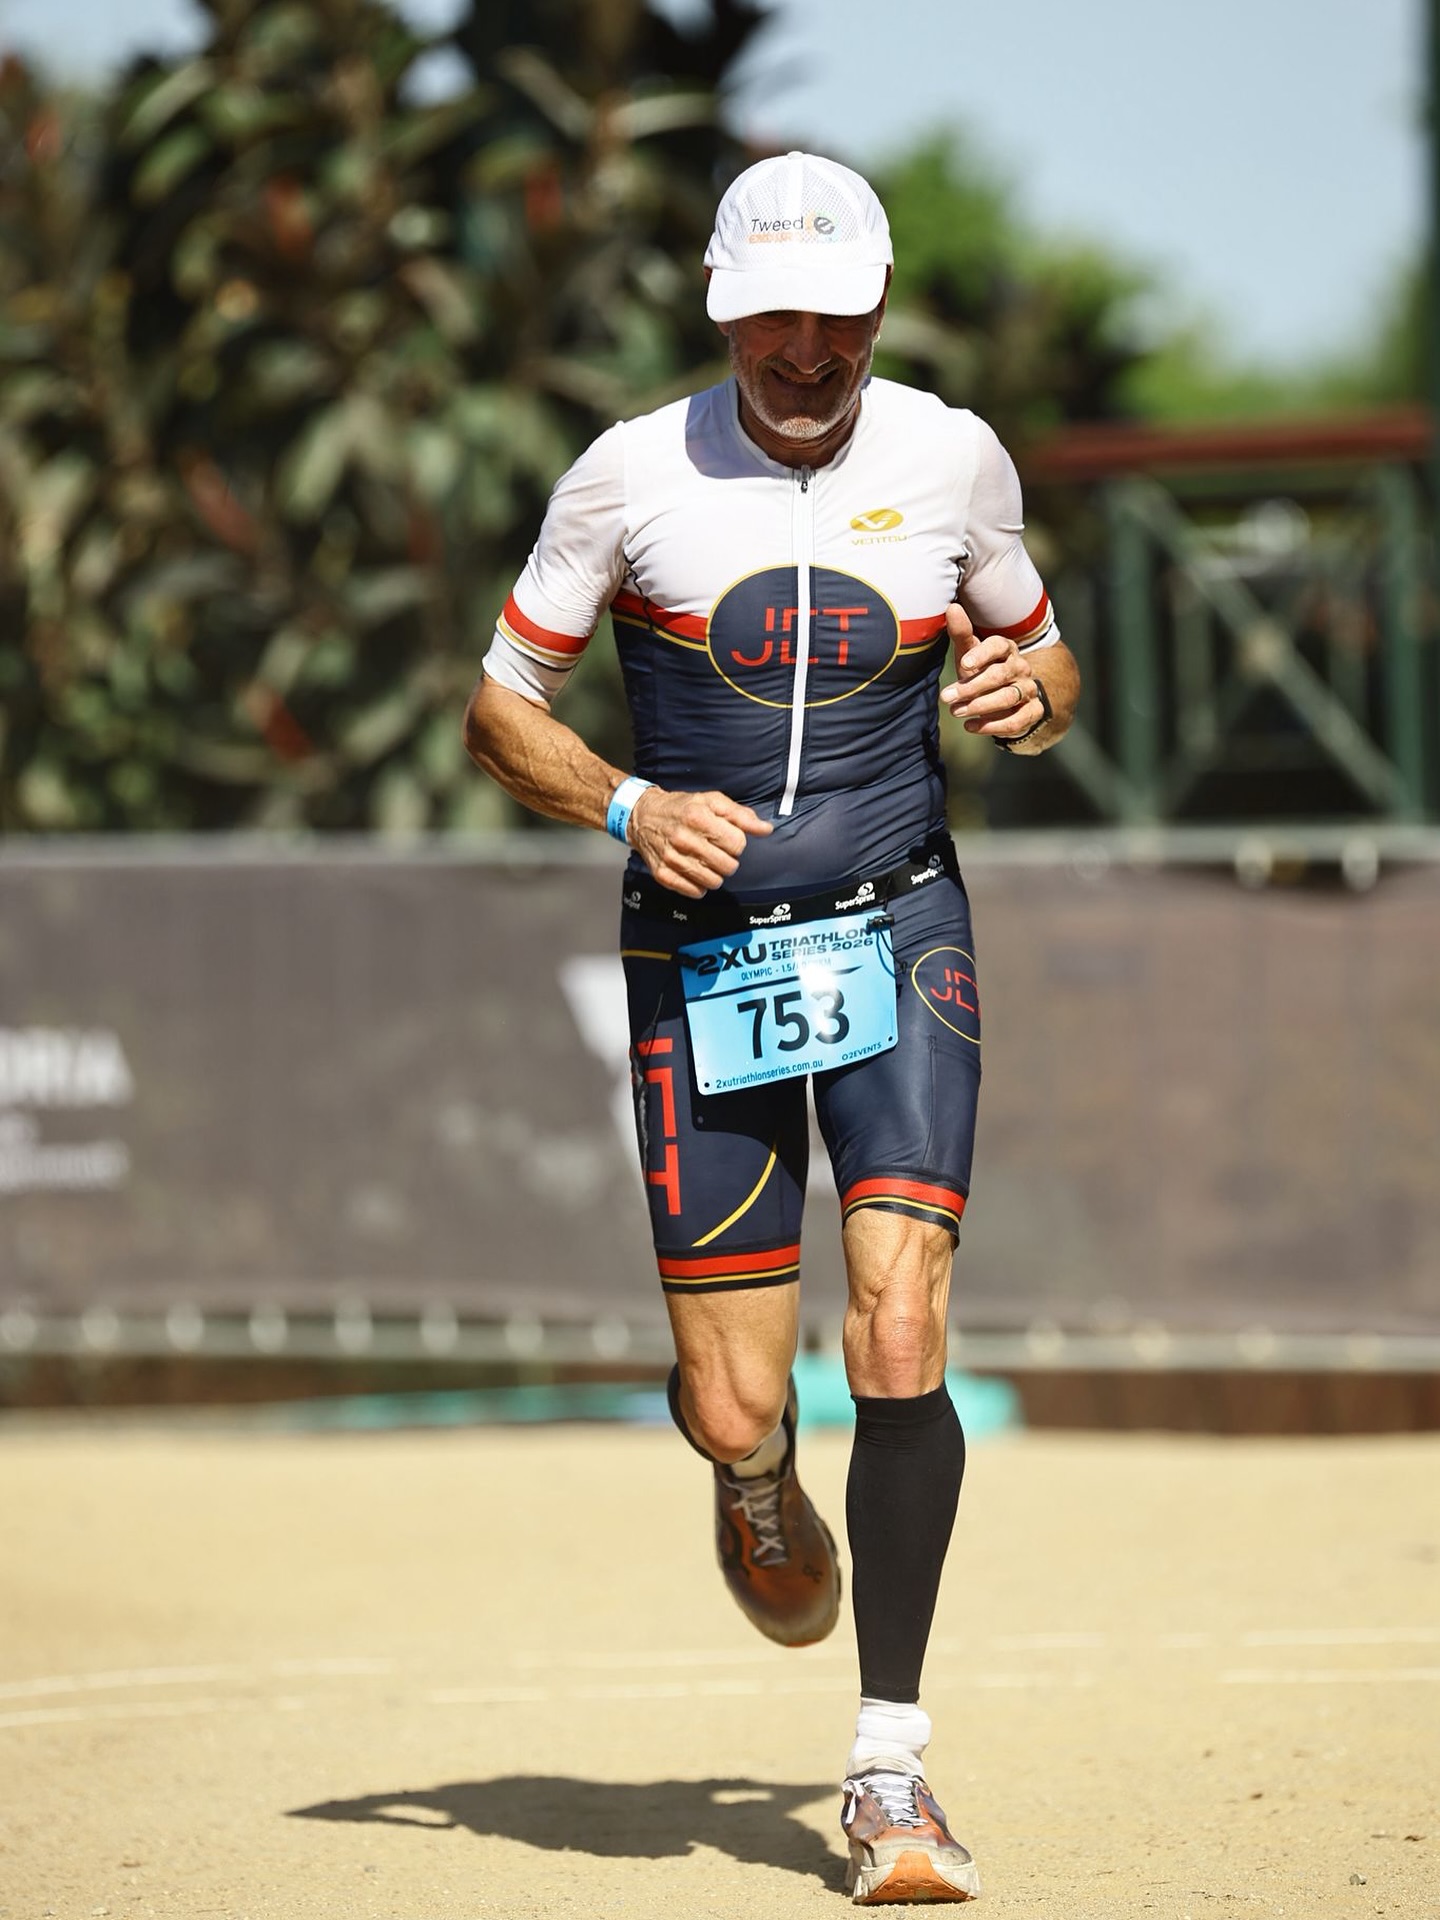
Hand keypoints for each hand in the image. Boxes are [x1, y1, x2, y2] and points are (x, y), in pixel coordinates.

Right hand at [628, 786, 771, 897]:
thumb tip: (766, 829)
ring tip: (707, 862)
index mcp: (698, 817)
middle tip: (718, 851)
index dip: (737, 843)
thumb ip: (741, 815)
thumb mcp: (712, 801)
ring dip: (716, 874)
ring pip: (713, 882)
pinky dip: (699, 886)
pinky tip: (696, 872)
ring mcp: (672, 858)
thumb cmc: (683, 807)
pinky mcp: (663, 874)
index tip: (727, 839)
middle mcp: (684, 839)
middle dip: (728, 860)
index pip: (737, 844)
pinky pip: (694, 892)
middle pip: (728, 866)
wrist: (643, 816)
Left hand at [939, 605, 1046, 742]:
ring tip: (956, 712)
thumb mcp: (969, 654)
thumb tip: (952, 607)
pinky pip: (1017, 720)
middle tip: (947, 697)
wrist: (1007, 700)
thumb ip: (962, 634)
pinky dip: (993, 726)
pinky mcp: (1033, 711)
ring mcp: (1029, 689)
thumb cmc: (982, 672)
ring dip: (980, 706)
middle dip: (972, 687)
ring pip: (1008, 697)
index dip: (982, 654)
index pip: (998, 645)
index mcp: (1006, 649)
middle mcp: (1021, 667)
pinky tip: (971, 726)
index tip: (963, 664)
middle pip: (1000, 675)